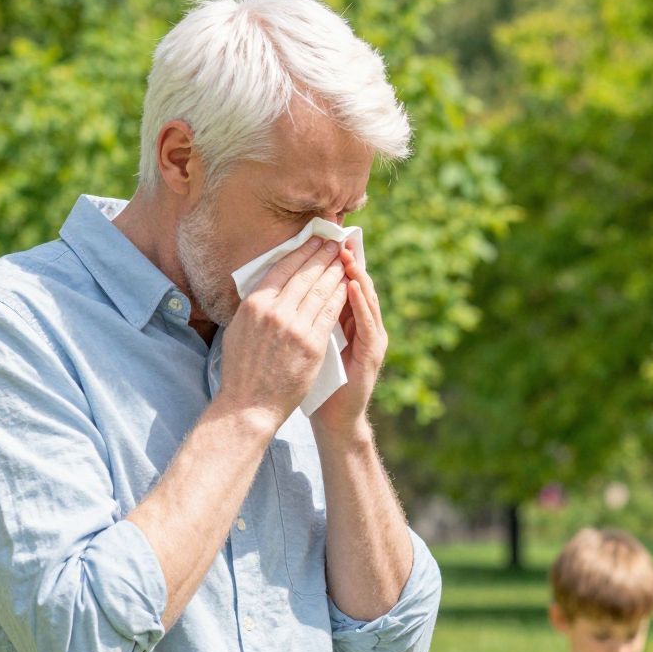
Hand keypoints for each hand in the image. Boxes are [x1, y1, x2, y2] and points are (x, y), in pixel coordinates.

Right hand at [219, 239, 347, 424]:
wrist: (249, 405)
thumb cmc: (242, 369)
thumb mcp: (239, 329)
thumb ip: (255, 306)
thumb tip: (269, 285)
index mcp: (254, 304)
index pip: (282, 268)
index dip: (302, 250)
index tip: (315, 240)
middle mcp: (274, 311)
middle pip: (305, 274)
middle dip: (323, 255)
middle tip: (335, 242)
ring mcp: (294, 327)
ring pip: (321, 290)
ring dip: (335, 270)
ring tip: (344, 259)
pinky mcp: (312, 344)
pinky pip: (331, 312)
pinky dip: (341, 295)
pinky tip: (348, 285)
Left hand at [311, 238, 386, 437]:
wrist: (332, 417)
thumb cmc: (314, 381)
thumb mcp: (306, 342)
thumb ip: (305, 316)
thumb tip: (280, 289)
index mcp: (345, 321)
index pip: (340, 283)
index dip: (331, 261)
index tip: (320, 237)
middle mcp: (362, 325)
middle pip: (355, 284)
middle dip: (346, 259)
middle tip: (336, 234)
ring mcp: (371, 338)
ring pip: (365, 298)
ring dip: (356, 273)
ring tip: (345, 252)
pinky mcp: (372, 353)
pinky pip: (367, 322)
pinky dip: (360, 302)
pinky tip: (352, 284)